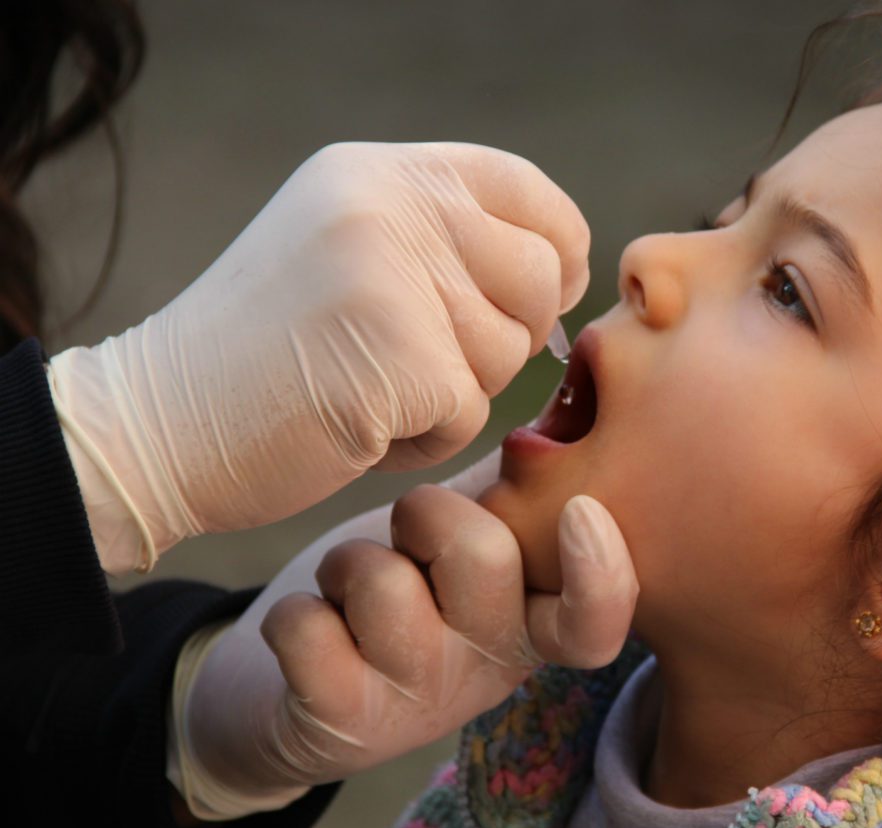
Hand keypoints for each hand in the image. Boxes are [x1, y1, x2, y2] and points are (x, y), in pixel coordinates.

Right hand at [47, 142, 589, 572]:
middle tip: (431, 362)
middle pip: (539, 275)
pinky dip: (427, 440)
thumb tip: (564, 269)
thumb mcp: (347, 247)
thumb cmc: (265, 351)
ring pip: (510, 351)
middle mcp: (390, 204)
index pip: (526, 190)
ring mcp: (394, 276)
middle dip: (507, 335)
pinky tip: (360, 427)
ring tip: (374, 389)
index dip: (557, 248)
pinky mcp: (400, 358)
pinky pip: (472, 413)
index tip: (546, 294)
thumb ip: (441, 236)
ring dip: (458, 392)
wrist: (157, 423)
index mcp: (379, 171)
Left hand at [169, 479, 637, 819]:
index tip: (580, 510)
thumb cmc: (397, 587)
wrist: (294, 696)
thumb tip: (561, 407)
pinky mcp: (344, 723)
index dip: (601, 571)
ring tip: (348, 592)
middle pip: (482, 552)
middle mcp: (491, 668)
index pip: (597, 620)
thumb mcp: (466, 538)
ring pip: (382, 582)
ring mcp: (421, 701)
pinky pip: (306, 626)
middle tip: (403, 541)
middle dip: (422, 515)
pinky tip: (311, 632)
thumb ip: (517, 487)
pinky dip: (293, 614)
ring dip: (345, 565)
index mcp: (534, 620)